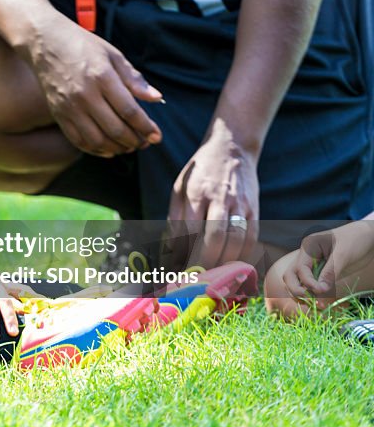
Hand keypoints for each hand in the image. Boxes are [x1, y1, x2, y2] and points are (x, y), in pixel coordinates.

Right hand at [29, 17, 163, 156]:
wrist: (46, 43)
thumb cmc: (83, 46)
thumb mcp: (113, 55)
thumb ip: (134, 79)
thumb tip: (157, 98)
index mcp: (102, 77)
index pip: (129, 110)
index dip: (146, 127)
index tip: (156, 136)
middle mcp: (84, 95)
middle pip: (115, 129)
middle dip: (135, 140)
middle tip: (145, 143)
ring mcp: (69, 107)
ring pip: (97, 140)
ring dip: (117, 149)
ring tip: (128, 146)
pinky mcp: (58, 114)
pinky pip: (78, 140)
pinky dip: (95, 150)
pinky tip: (107, 149)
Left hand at [168, 128, 258, 266]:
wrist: (232, 148)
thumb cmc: (200, 172)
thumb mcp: (179, 187)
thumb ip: (175, 217)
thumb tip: (171, 250)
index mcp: (196, 192)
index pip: (191, 229)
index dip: (185, 252)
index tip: (179, 268)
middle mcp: (220, 198)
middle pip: (216, 237)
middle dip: (206, 262)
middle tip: (197, 278)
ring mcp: (240, 203)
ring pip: (237, 240)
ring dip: (225, 263)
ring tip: (214, 275)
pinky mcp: (255, 208)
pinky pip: (252, 237)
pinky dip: (242, 255)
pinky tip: (232, 265)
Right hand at [283, 222, 373, 306]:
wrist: (367, 238)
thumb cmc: (355, 240)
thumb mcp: (343, 254)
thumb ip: (330, 272)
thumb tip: (320, 291)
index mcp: (308, 247)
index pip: (300, 269)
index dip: (308, 282)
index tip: (320, 291)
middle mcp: (306, 257)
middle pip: (290, 276)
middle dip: (297, 291)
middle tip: (312, 302)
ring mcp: (312, 266)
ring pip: (297, 283)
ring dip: (304, 296)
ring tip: (319, 306)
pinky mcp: (320, 274)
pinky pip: (310, 287)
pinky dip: (313, 296)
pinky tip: (322, 303)